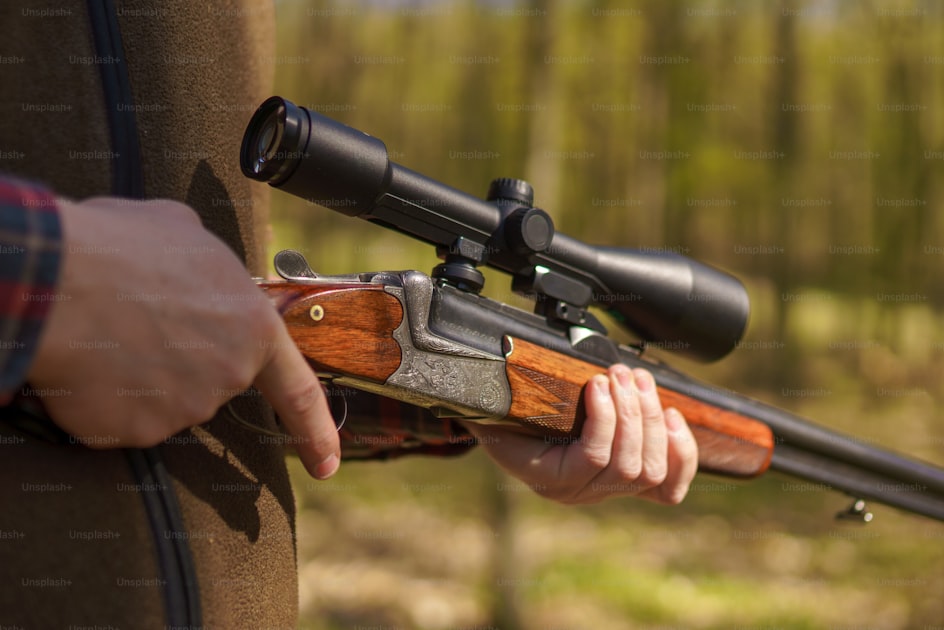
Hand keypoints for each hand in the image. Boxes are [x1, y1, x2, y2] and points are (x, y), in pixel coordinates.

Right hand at [26, 197, 340, 478]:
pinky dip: (103, 398)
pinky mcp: (135, 431)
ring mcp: (183, 408)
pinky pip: (120, 418)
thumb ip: (209, 265)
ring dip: (138, 375)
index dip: (315, 431)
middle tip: (137, 319)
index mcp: (254, 328)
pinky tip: (88, 362)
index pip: (298, 391)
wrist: (57, 278)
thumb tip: (195, 265)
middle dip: (177, 358)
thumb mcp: (184, 231)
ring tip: (108, 330)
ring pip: (161, 399)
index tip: (328, 466)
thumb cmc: (122, 247)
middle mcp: (228, 375)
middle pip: (207, 380)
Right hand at [462, 365, 697, 504]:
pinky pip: (668, 489)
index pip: (593, 459)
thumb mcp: (501, 406)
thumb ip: (506, 396)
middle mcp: (580, 493)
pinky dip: (679, 453)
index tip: (596, 380)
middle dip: (633, 411)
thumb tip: (493, 373)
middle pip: (629, 465)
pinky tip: (671, 417)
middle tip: (622, 372)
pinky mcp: (630, 486)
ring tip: (639, 380)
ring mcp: (608, 492)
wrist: (510, 432)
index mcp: (549, 478)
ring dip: (650, 418)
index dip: (605, 419)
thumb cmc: (506, 414)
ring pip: (651, 470)